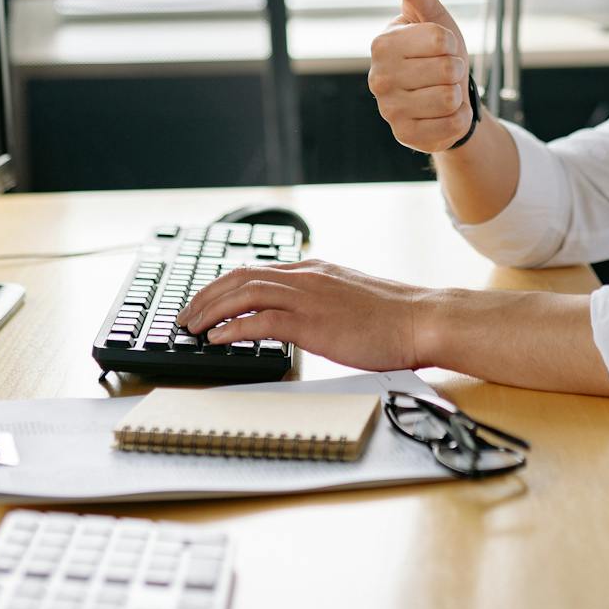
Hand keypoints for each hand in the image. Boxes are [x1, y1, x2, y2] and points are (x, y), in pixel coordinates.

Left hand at [176, 260, 436, 373]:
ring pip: (244, 294)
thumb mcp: (347, 297)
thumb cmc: (392, 317)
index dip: (223, 284)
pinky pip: (262, 321)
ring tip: (193, 327)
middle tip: (186, 315)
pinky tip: (219, 338)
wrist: (421, 319)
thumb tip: (295, 316)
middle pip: (240, 277)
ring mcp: (308, 297)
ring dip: (212, 310)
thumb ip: (319, 299)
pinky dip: (234, 328)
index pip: (255, 270)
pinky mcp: (312, 323)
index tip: (204, 300)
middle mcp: (305, 276)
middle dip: (206, 295)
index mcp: (313, 270)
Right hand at [369, 0, 474, 152]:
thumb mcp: (428, 11)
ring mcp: (389, 111)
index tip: (441, 46)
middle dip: (456, 70)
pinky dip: (456, 120)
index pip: (440, 40)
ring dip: (456, 96)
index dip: (451, 43)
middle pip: (446, 70)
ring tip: (442, 91)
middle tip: (443, 72)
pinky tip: (442, 115)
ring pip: (449, 100)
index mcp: (381, 44)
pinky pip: (449, 127)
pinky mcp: (405, 137)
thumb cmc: (436, 48)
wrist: (445, 93)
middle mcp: (378, 79)